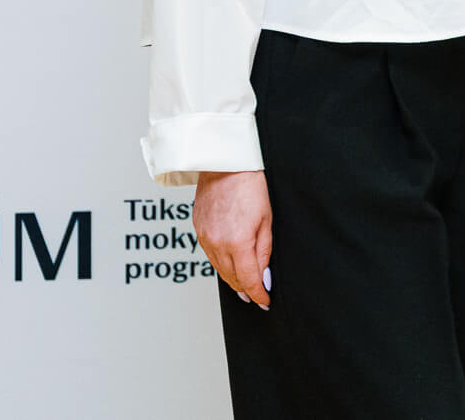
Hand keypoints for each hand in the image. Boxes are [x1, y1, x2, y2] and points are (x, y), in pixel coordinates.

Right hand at [196, 170, 272, 308]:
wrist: (225, 163)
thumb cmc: (249, 185)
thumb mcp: (267, 220)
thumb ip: (264, 251)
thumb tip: (264, 276)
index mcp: (237, 242)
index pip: (248, 280)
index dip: (259, 295)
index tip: (265, 301)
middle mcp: (217, 243)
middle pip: (232, 278)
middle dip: (246, 289)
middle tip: (257, 296)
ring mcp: (204, 237)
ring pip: (219, 269)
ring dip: (232, 279)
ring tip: (244, 285)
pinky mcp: (198, 229)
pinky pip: (210, 255)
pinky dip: (221, 263)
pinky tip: (229, 264)